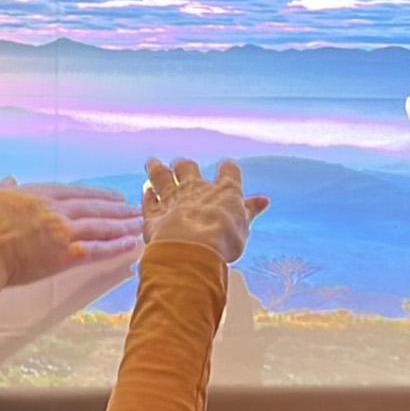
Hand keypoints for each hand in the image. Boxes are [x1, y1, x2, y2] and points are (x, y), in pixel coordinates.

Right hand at [0, 179, 142, 287]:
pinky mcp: (64, 256)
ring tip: (141, 223)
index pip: (72, 192)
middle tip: (135, 207)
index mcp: (34, 194)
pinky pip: (97, 250)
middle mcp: (53, 210)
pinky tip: (131, 245)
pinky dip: (116, 247)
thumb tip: (8, 179)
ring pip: (101, 226)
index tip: (111, 196)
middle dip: (116, 207)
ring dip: (123, 225)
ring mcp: (61, 232)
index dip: (94, 194)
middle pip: (93, 207)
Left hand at [141, 159, 268, 262]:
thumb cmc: (223, 240)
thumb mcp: (243, 227)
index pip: (229, 171)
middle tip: (181, 165)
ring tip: (153, 162)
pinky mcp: (154, 213)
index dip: (228, 169)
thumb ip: (250, 211)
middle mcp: (196, 188)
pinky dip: (146, 195)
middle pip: (188, 167)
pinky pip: (148, 200)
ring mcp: (172, 198)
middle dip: (184, 165)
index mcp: (224, 190)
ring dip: (157, 169)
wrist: (192, 248)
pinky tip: (145, 191)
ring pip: (162, 176)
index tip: (227, 168)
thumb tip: (264, 200)